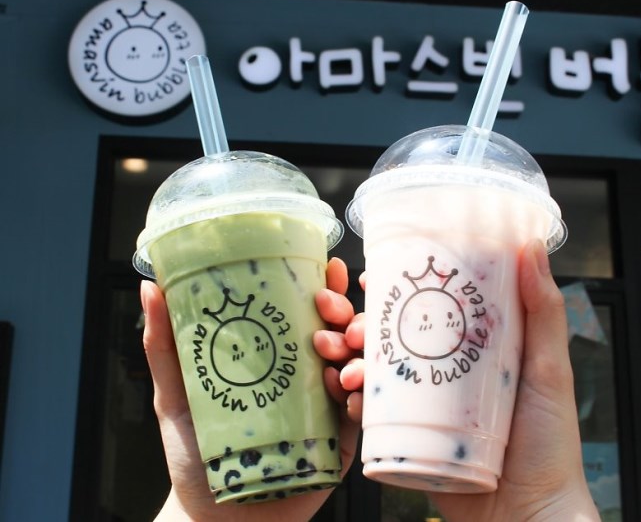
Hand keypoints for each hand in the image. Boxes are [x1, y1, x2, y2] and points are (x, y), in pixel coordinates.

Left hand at [141, 258, 360, 521]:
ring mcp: (328, 409)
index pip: (310, 313)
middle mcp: (309, 378)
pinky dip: (364, 398)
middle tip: (328, 317)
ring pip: (362, 367)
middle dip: (346, 316)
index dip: (327, 287)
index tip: (329, 268)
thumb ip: (164, 345)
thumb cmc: (196, 455)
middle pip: (343, 334)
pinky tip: (349, 394)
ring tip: (336, 361)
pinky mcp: (342, 443)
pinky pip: (366, 413)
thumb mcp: (176, 395)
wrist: (215, 520)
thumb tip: (150, 286)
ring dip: (358, 353)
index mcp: (280, 359)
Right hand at [339, 240, 599, 521]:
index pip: (433, 309)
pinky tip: (346, 397)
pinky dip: (356, 405)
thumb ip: (543, 312)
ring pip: (380, 376)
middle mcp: (450, 375)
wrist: (529, 518)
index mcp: (479, 352)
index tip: (374, 274)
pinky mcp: (413, 443)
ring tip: (345, 364)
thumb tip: (532, 248)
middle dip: (363, 327)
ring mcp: (429, 409)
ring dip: (352, 363)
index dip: (402, 289)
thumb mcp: (548, 370)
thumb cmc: (550, 445)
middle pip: (396, 339)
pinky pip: (377, 419)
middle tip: (350, 325)